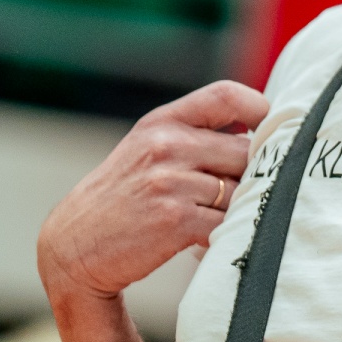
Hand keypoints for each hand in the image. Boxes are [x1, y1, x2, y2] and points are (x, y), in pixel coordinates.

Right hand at [38, 80, 269, 304]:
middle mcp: (166, 145)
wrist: (73, 245)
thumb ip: (192, 135)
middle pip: (244, 151)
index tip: (268, 130)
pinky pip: (226, 224)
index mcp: (161, 123)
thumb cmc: (119, 198)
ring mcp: (171, 182)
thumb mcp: (145, 150)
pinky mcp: (177, 219)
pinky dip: (224, 235)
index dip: (259, 109)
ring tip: (214, 219)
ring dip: (237, 209)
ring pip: (240, 191)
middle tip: (235, 194)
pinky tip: (203, 239)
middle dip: (249, 175)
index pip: (225, 95)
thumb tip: (256, 131)